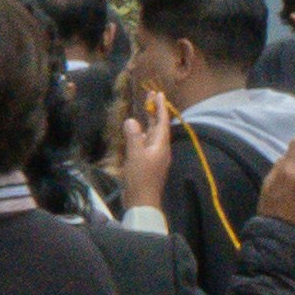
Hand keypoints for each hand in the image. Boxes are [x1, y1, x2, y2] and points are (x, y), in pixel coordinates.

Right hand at [105, 90, 170, 214]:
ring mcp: (154, 156)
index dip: (161, 107)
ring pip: (152, 134)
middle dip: (155, 110)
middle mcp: (160, 149)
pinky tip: (136, 131)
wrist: (142, 201)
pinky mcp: (147, 163)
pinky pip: (146, 143)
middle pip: (158, 126)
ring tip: (144, 109)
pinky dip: (142, 134)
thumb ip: (134, 137)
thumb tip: (132, 120)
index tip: (159, 93)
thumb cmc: (141, 178)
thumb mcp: (136, 155)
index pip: (162, 122)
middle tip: (150, 94)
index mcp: (161, 145)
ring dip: (148, 121)